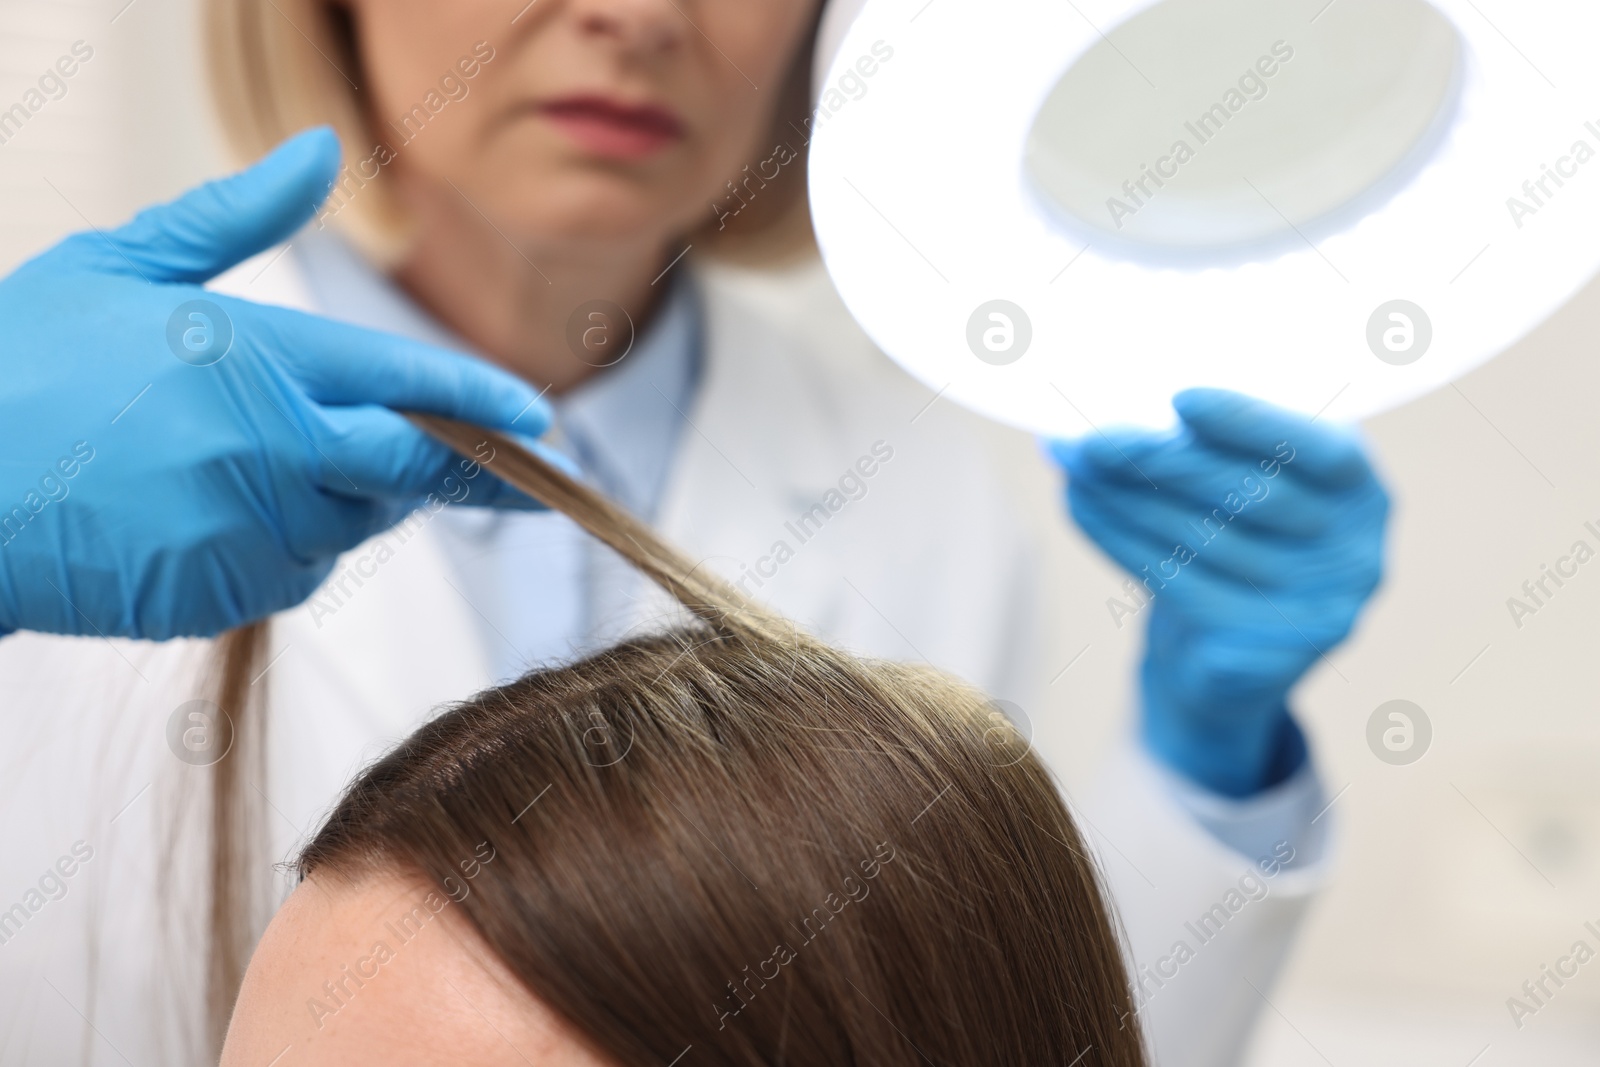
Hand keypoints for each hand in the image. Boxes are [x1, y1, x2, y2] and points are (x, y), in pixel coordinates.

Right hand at [0, 128, 551, 639]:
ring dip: (351, 499)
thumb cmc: (14, 368)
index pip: (407, 382)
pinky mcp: (222, 592)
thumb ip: (235, 216)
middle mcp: (270, 449)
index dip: (482, 402)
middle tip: (520, 472)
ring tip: (273, 463)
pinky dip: (289, 544)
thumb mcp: (121, 265)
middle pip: (411, 467)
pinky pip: (294, 572)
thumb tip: (320, 152)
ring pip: (355, 525)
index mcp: (255, 357)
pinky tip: (226, 511)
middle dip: (470, 469)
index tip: (538, 422)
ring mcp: (248, 528)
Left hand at [1050, 389, 1388, 796]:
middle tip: (1094, 440)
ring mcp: (1316, 613)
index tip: (1182, 399)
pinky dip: (1119, 539)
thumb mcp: (1250, 484)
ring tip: (1073, 465)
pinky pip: (1177, 584)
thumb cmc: (1236, 539)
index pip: (1323, 451)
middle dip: (1161, 461)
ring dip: (1125, 498)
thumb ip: (1216, 445)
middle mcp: (1355, 554)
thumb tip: (1119, 404)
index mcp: (1363, 491)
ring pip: (1202, 539)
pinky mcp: (1264, 656)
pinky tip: (1081, 506)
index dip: (1252, 423)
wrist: (1230, 658)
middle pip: (1249, 496)